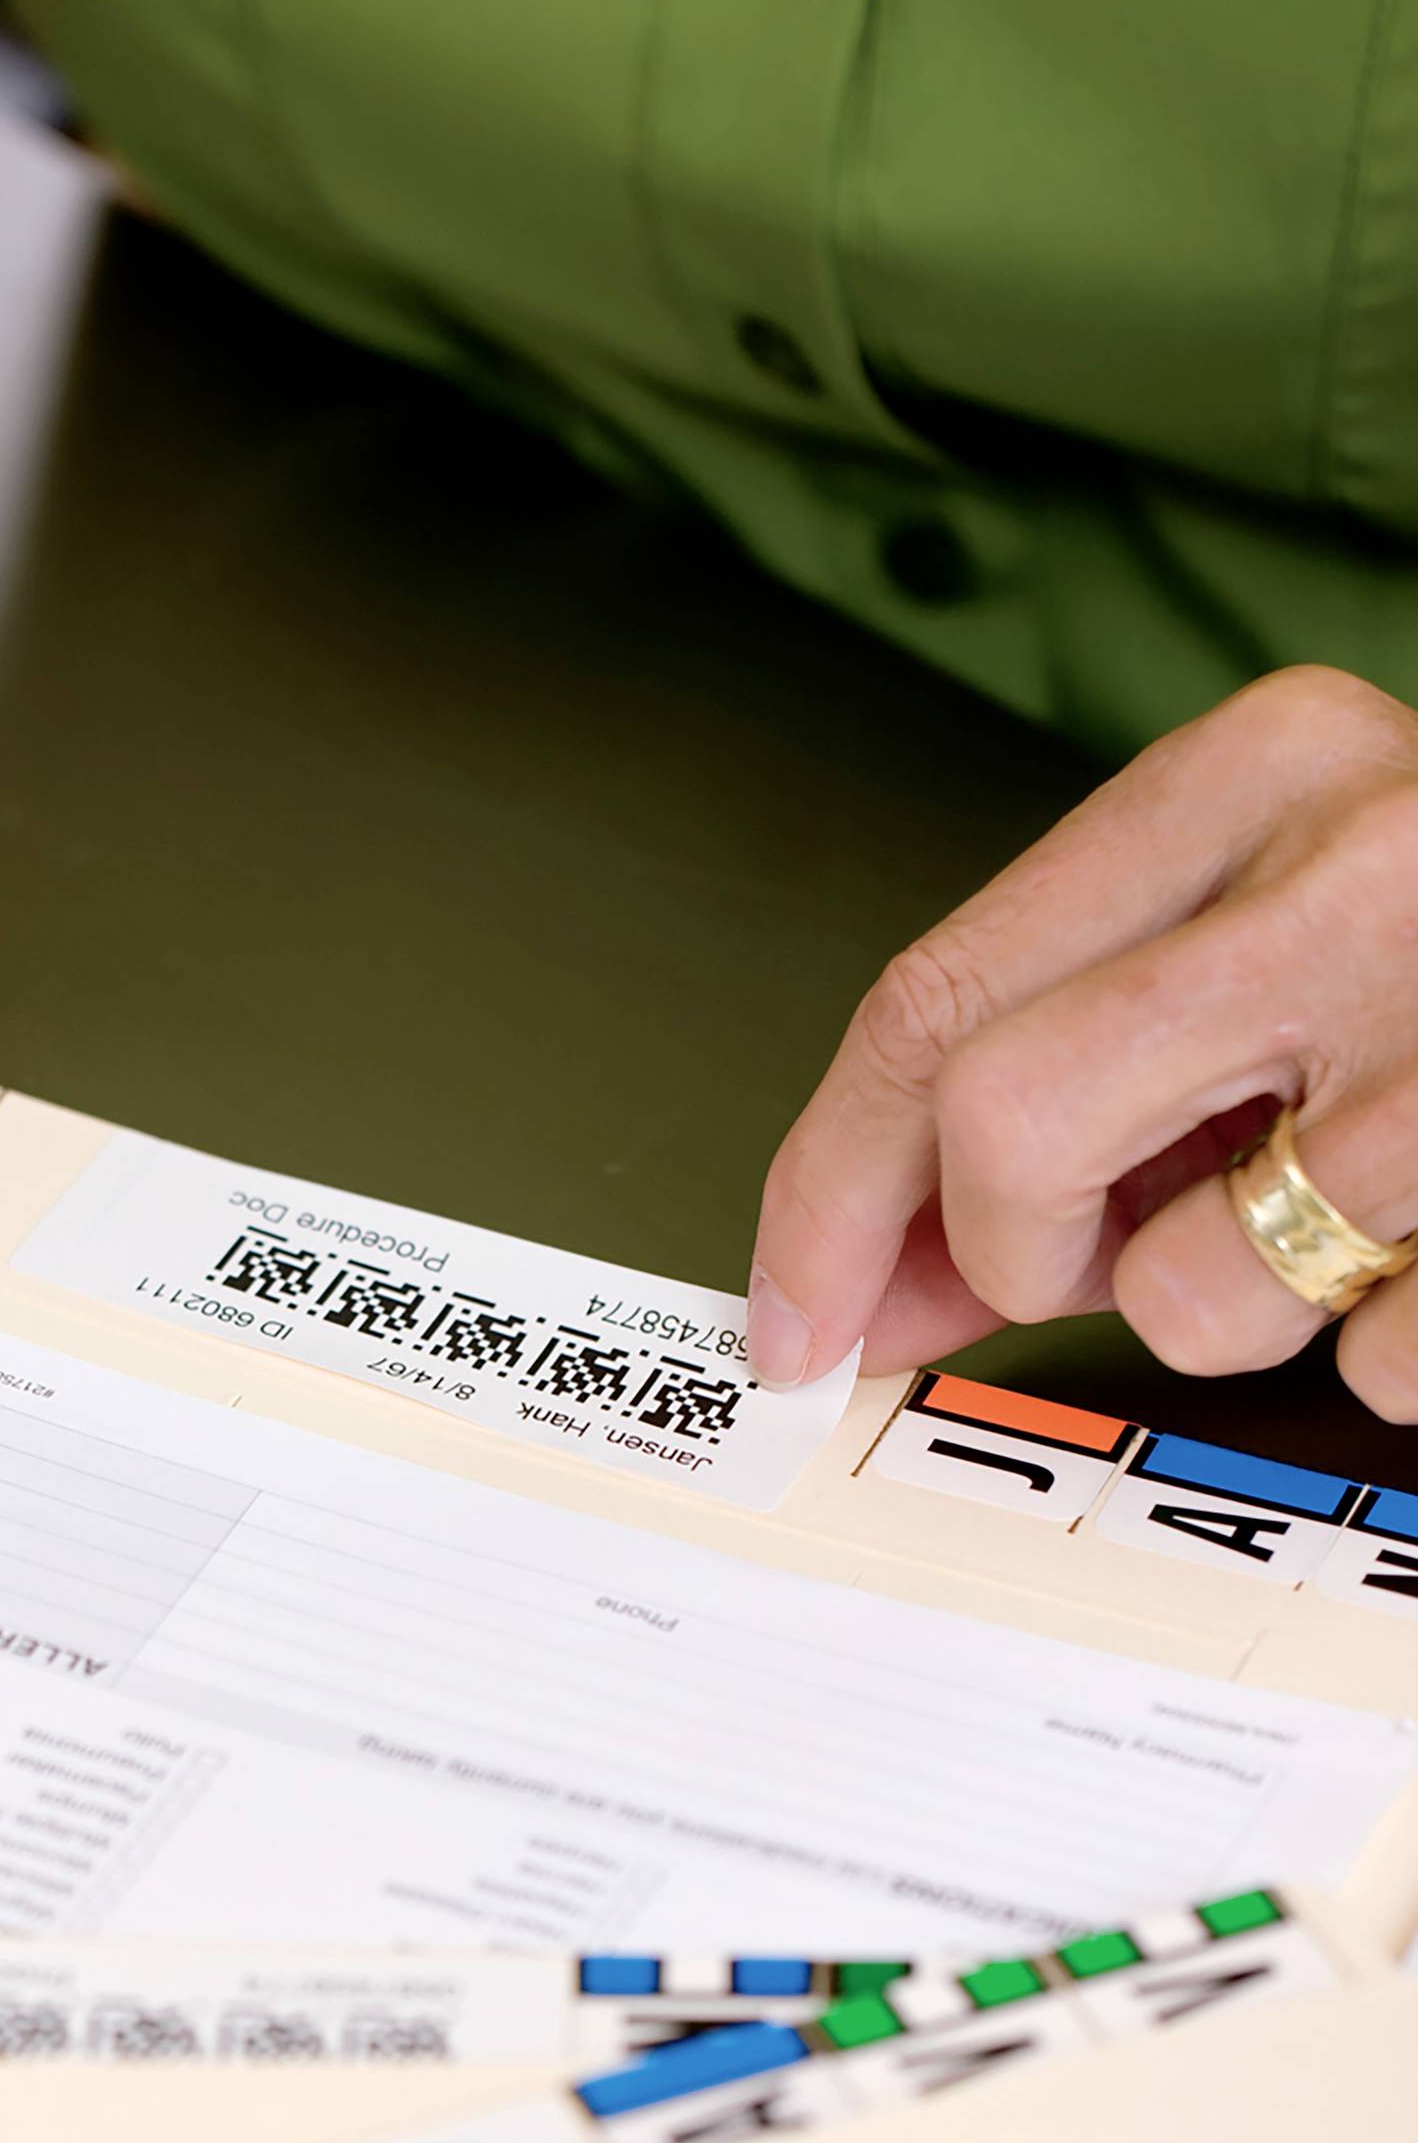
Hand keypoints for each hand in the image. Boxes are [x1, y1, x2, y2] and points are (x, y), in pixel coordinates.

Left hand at [748, 665, 1417, 1418]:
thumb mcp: (1254, 934)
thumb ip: (1048, 1077)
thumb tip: (851, 1283)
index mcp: (1261, 770)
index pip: (936, 1000)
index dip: (825, 1188)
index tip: (785, 1317)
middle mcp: (1372, 869)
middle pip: (1008, 1125)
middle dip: (1013, 1246)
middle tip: (1096, 1244)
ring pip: (1193, 1285)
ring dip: (1232, 1300)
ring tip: (1340, 1210)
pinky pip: (1387, 1372)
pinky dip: (1392, 1349)